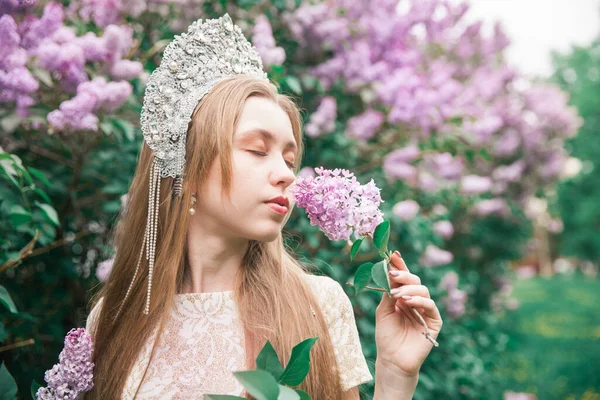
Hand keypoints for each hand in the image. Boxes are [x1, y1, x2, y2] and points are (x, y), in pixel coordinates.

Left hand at [374, 250, 442, 376]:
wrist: (392, 359)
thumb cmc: (386, 336)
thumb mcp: (383, 310)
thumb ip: (388, 292)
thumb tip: (390, 272)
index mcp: (403, 296)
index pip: (403, 278)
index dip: (400, 265)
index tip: (393, 254)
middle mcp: (415, 301)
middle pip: (414, 280)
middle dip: (403, 275)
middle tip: (392, 274)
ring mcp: (425, 310)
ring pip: (423, 290)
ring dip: (409, 289)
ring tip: (396, 295)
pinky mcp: (434, 321)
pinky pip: (430, 305)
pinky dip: (419, 300)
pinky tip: (408, 302)